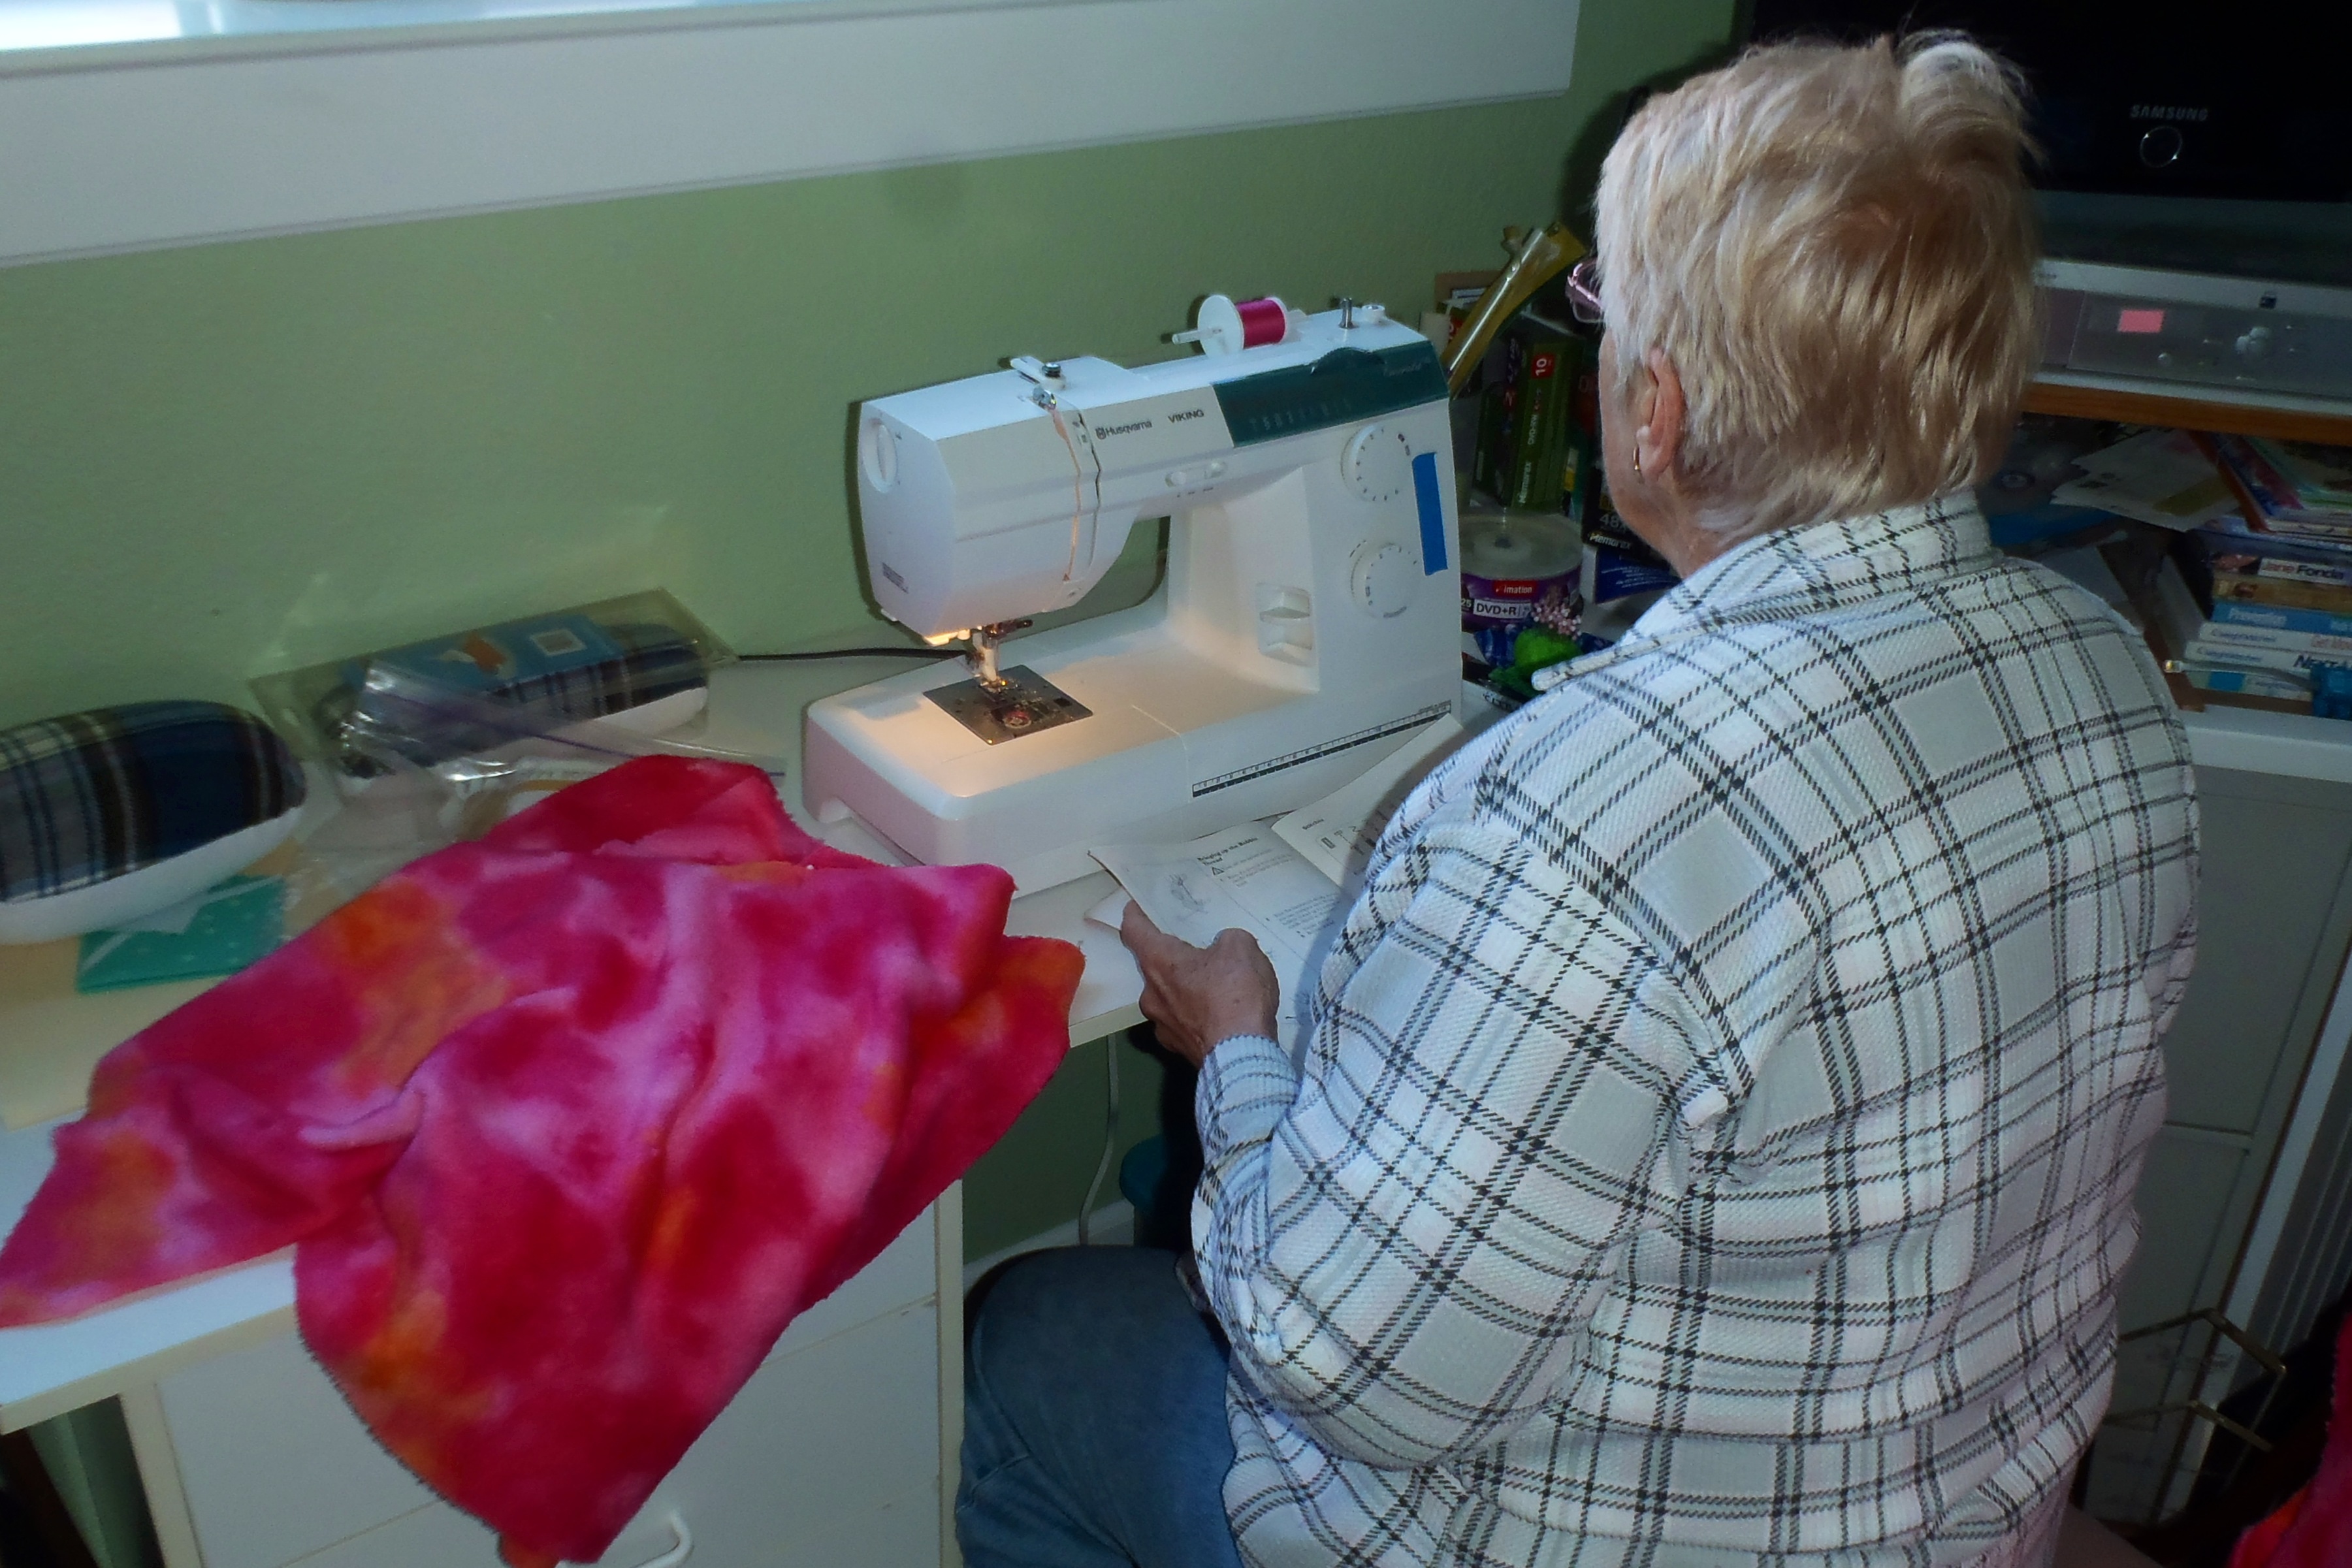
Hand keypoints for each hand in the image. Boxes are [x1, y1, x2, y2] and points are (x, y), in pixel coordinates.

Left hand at [1119, 902, 1279, 1066]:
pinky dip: (1196, 1016)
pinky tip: (1218, 1016)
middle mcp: (1151, 993)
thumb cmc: (1235, 994)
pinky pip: (1182, 1022)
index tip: (1134, 907)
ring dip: (1184, 989)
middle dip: (1173, 958)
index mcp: (1160, 963)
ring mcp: (1161, 1024)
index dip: (1134, 916)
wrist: (1242, 1055)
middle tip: (1195, 951)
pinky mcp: (1176, 1048)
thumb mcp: (1242, 949)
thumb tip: (1223, 947)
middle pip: (1154, 967)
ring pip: (1168, 997)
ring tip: (1214, 987)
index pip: (1135, 931)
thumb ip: (1228, 940)